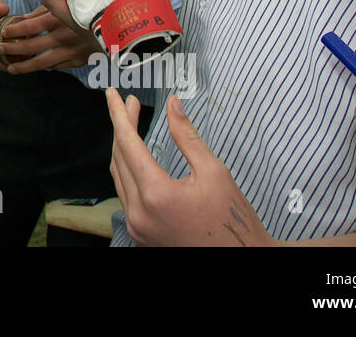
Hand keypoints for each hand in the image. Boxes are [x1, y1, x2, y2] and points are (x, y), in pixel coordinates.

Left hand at [0, 5, 101, 72]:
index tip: (3, 32)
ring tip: (10, 68)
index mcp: (61, 18)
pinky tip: (32, 68)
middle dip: (13, 48)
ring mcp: (72, 50)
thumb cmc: (85, 11)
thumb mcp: (64, 6)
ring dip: (24, 66)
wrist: (116, 27)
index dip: (15, 30)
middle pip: (33, 45)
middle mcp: (65, 35)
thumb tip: (20, 20)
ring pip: (42, 62)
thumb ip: (42, 12)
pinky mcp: (78, 60)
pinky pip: (56, 66)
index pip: (32, 26)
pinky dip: (43, 67)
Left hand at [108, 90, 275, 245]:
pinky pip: (125, 196)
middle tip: (129, 103)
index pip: (127, 143)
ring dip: (123, 148)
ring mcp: (138, 227)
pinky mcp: (141, 234)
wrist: (243, 260)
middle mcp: (139, 213)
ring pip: (119, 177)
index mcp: (156, 194)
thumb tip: (172, 105)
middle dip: (122, 126)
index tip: (112, 95)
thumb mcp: (214, 172)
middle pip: (119, 158)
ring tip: (132, 123)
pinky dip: (128, 171)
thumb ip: (187, 136)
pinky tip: (136, 157)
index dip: (119, 114)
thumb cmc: (233, 220)